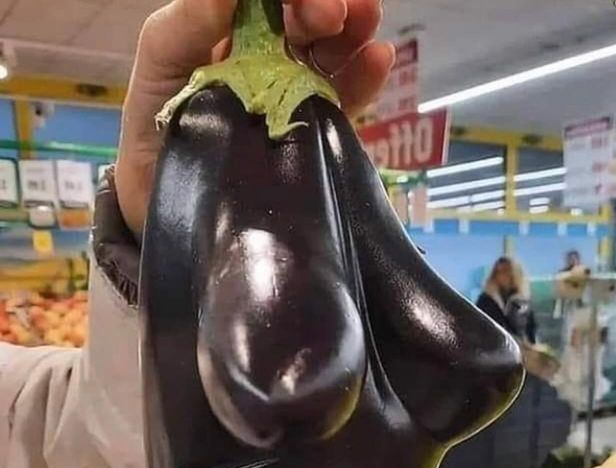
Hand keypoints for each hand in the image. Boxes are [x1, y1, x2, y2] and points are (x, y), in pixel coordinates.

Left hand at [115, 0, 392, 236]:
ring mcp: (291, 95)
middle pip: (306, 15)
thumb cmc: (153, 137)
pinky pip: (345, 100)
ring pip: (333, 49)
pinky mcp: (311, 135)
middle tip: (328, 14)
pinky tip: (377, 59)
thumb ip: (187, 23)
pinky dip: (365, 74)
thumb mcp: (160, 69)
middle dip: (324, 3)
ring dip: (354, 26)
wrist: (165, 212)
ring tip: (364, 19)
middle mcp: (265, 57)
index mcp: (228, 31)